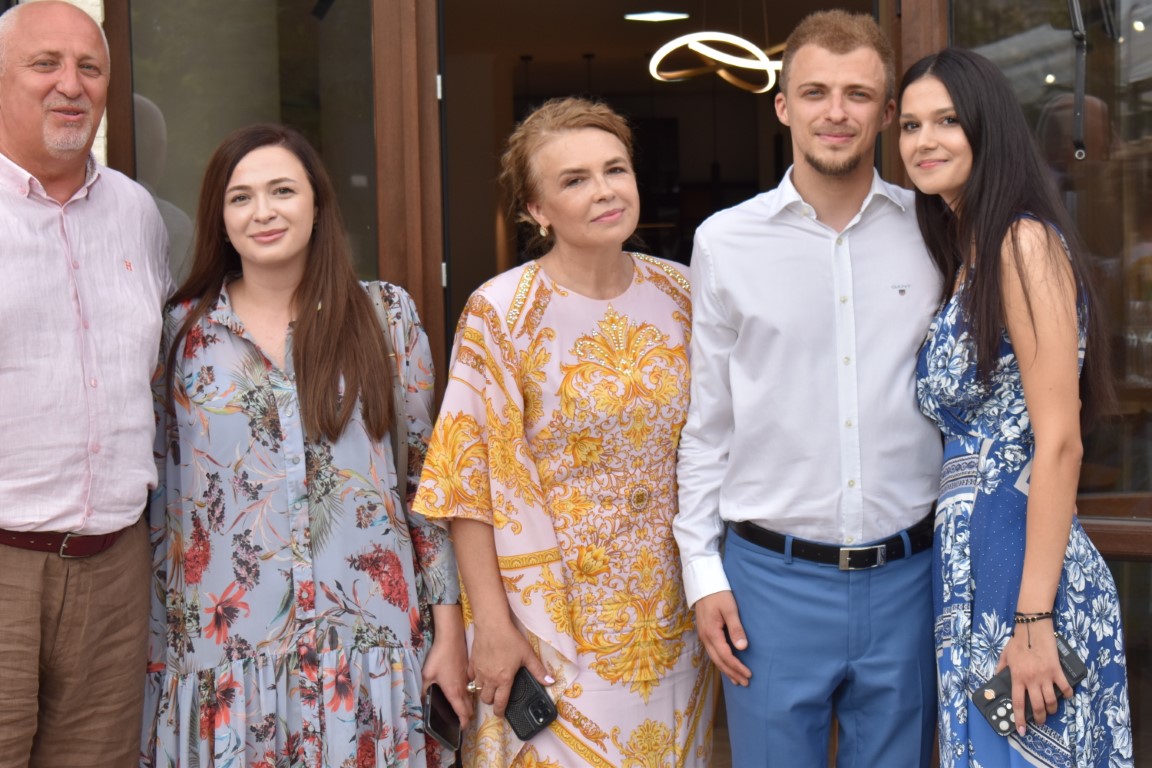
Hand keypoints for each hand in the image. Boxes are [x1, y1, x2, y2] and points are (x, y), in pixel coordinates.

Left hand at [422, 605, 472, 727]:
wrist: (451, 638)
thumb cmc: (439, 657)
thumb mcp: (427, 675)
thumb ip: (425, 690)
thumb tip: (423, 701)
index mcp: (454, 692)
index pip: (463, 713)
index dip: (463, 724)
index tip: (460, 730)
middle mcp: (464, 688)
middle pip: (470, 708)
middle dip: (466, 717)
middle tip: (459, 721)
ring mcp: (468, 679)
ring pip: (471, 697)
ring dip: (467, 705)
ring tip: (459, 708)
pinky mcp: (469, 671)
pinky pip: (470, 687)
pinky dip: (468, 693)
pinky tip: (460, 690)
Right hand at [468, 620, 552, 716]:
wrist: (492, 626)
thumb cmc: (511, 640)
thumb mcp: (528, 655)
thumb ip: (538, 670)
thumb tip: (551, 682)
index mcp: (504, 680)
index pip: (500, 703)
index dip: (500, 712)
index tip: (501, 714)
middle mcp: (490, 679)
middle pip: (486, 699)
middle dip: (491, 702)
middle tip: (496, 698)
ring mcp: (479, 672)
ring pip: (477, 690)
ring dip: (483, 692)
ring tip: (489, 688)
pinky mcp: (472, 663)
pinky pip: (471, 677)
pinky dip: (474, 679)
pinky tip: (479, 676)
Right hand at [694, 591, 751, 685]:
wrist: (703, 584)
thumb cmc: (719, 594)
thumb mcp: (730, 609)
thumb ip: (736, 628)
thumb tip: (742, 647)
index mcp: (711, 633)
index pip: (726, 656)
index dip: (737, 667)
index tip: (749, 674)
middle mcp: (705, 637)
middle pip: (719, 661)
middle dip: (732, 673)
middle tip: (745, 683)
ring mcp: (704, 635)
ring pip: (714, 658)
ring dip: (726, 670)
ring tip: (737, 680)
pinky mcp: (705, 632)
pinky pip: (713, 652)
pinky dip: (721, 661)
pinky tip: (726, 664)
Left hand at [995, 620, 1069, 734]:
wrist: (1033, 628)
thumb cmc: (1018, 641)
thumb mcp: (1005, 655)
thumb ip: (1001, 668)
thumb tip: (997, 678)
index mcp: (1017, 677)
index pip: (1018, 703)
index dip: (1020, 719)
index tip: (1022, 730)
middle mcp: (1031, 679)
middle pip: (1037, 706)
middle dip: (1039, 718)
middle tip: (1040, 721)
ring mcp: (1046, 676)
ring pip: (1051, 701)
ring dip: (1052, 709)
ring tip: (1050, 711)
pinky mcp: (1057, 671)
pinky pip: (1064, 687)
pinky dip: (1066, 694)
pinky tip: (1065, 696)